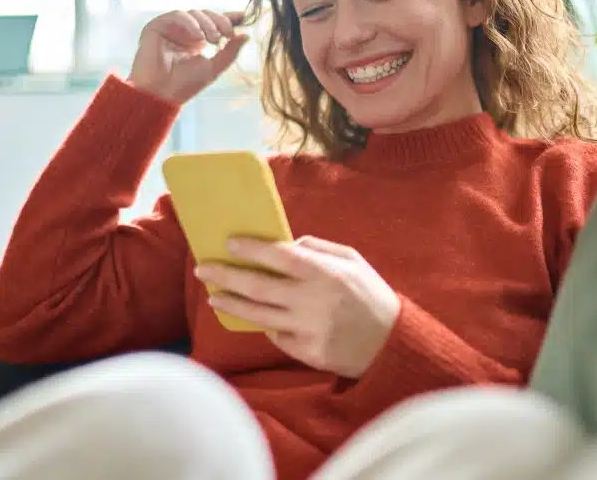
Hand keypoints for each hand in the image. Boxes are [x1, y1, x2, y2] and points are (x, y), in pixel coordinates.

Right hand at [127, 9, 249, 103]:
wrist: (160, 95)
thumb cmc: (184, 85)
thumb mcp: (213, 68)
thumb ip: (230, 52)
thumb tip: (246, 35)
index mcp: (197, 40)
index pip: (214, 23)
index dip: (229, 17)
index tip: (244, 16)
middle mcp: (184, 32)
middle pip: (206, 15)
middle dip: (220, 21)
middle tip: (228, 34)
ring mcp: (171, 28)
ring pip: (194, 13)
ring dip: (207, 23)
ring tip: (213, 39)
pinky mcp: (157, 26)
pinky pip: (177, 15)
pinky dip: (190, 23)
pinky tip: (198, 36)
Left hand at [194, 236, 401, 378]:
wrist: (392, 344)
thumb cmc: (371, 296)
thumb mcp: (354, 261)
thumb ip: (320, 248)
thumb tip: (287, 244)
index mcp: (325, 273)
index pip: (279, 256)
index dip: (251, 249)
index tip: (228, 243)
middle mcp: (312, 301)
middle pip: (258, 286)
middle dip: (226, 275)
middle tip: (204, 269)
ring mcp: (307, 329)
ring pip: (258, 315)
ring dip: (231, 304)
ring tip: (213, 297)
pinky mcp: (306, 352)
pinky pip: (276, 336)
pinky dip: (266, 325)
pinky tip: (258, 317)